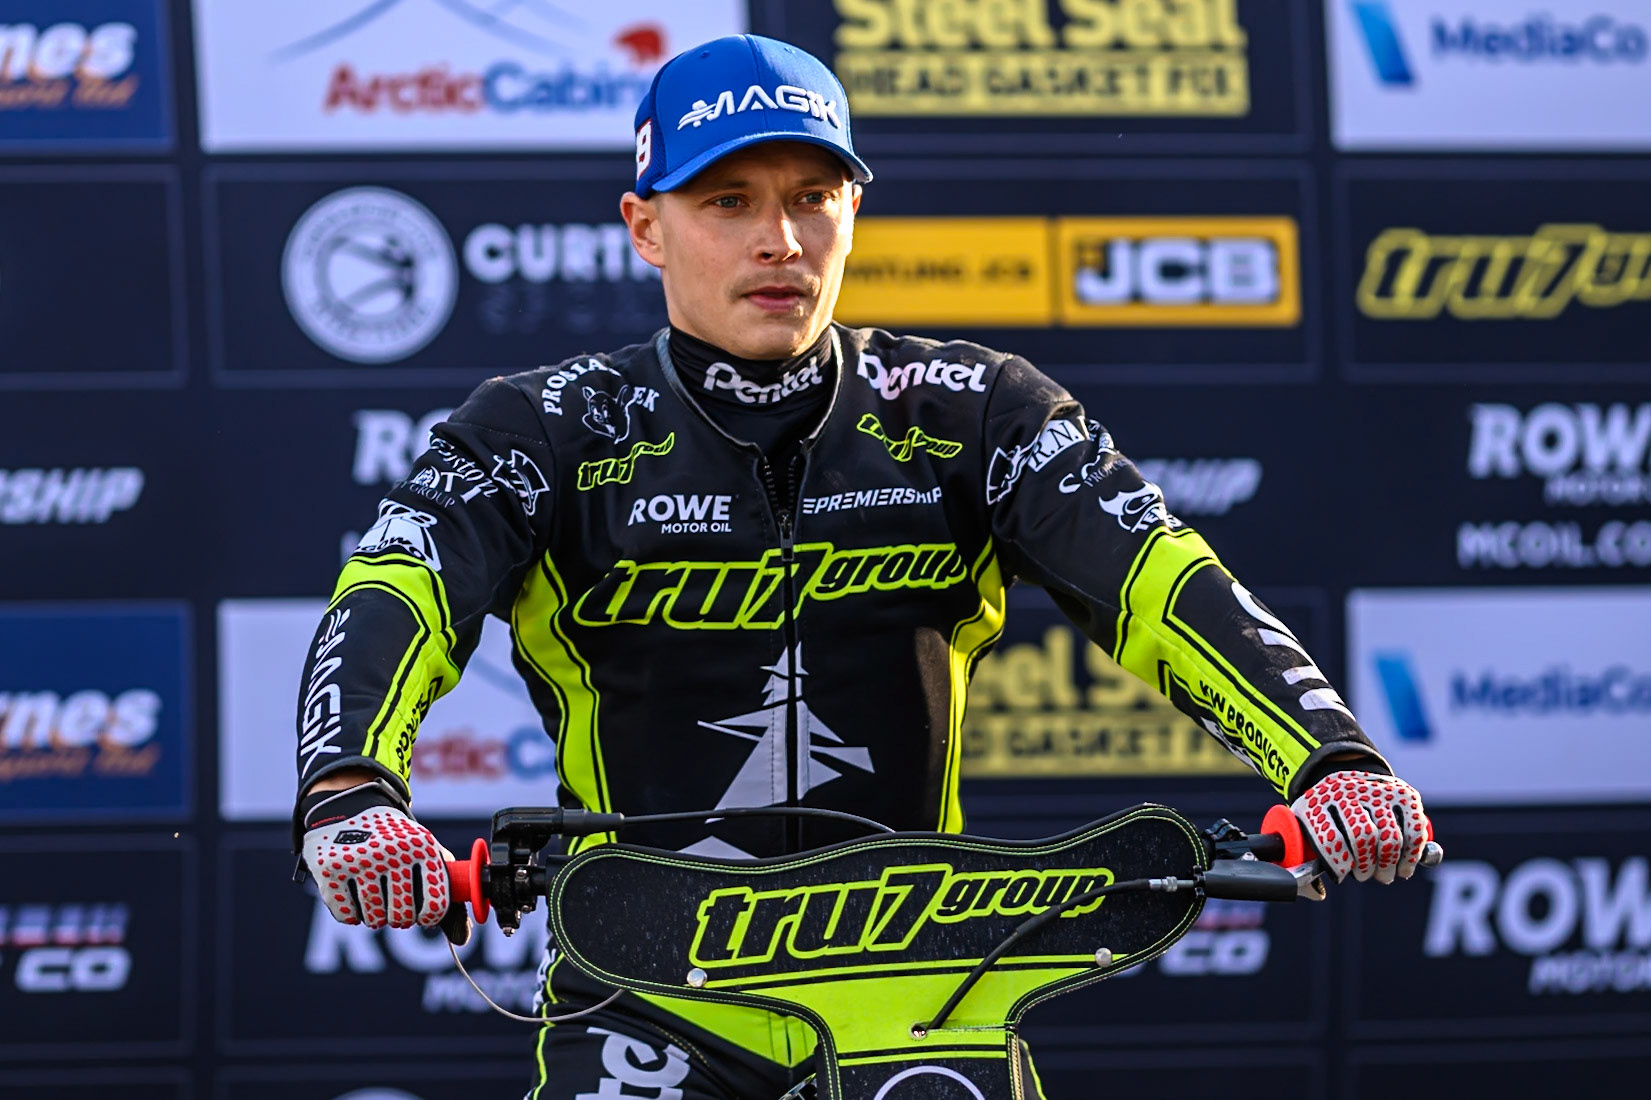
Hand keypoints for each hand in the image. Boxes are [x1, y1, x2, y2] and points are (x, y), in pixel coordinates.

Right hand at [301, 781, 451, 929]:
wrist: (348, 806)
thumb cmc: (395, 839)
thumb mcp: (425, 853)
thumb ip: (445, 896)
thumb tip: (462, 940)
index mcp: (422, 847)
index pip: (435, 904)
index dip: (429, 916)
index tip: (423, 914)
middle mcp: (391, 852)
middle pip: (402, 917)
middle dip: (400, 916)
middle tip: (394, 901)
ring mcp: (358, 860)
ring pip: (373, 920)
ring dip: (375, 915)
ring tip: (374, 893)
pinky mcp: (330, 869)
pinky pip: (347, 916)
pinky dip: (351, 912)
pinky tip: (353, 890)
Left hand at [1290, 771, 1429, 883]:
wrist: (1344, 775)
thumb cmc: (1324, 813)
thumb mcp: (1304, 827)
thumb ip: (1304, 860)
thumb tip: (1316, 893)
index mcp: (1318, 801)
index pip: (1330, 838)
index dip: (1338, 864)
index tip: (1341, 875)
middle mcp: (1348, 792)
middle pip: (1363, 836)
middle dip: (1366, 865)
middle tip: (1365, 876)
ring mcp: (1377, 791)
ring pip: (1390, 836)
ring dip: (1389, 864)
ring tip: (1385, 875)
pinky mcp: (1404, 795)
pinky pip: (1415, 829)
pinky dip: (1412, 854)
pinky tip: (1405, 866)